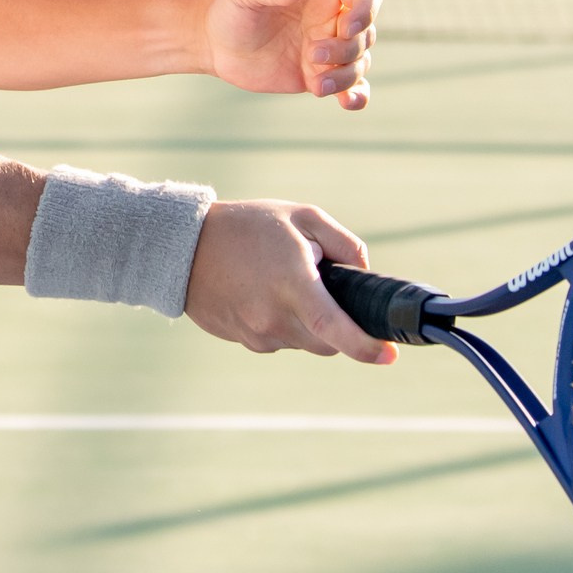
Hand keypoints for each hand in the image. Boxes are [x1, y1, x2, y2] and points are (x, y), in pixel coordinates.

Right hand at [185, 200, 392, 364]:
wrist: (182, 246)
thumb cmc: (247, 225)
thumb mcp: (302, 217)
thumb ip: (343, 244)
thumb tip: (363, 274)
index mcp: (293, 285)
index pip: (335, 327)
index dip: (366, 346)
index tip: (390, 355)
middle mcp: (274, 317)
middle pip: (326, 342)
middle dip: (339, 326)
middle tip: (329, 292)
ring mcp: (256, 333)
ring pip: (302, 342)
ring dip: (308, 323)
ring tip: (285, 282)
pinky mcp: (242, 340)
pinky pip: (277, 340)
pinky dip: (283, 324)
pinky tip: (264, 293)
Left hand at [202, 0, 379, 109]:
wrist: (215, 43)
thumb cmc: (231, 8)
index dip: (368, 9)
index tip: (347, 27)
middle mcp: (333, 16)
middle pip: (366, 33)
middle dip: (346, 48)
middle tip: (312, 53)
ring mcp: (329, 47)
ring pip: (360, 62)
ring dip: (345, 76)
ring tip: (317, 84)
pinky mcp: (321, 74)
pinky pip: (351, 87)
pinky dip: (356, 96)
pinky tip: (347, 103)